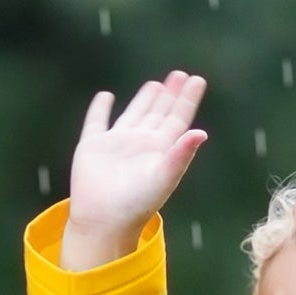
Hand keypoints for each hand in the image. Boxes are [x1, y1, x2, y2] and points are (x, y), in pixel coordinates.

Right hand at [66, 71, 207, 244]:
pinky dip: (100, 108)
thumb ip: (181, 155)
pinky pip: (97, 121)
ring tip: (157, 85)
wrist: (105, 219)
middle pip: (160, 113)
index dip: (187, 100)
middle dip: (170, 95)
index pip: (178, 119)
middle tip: (180, 75)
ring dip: (145, 100)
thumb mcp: (163, 177)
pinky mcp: (93, 146)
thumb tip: (202, 132)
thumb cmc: (137, 203)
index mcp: (160, 150)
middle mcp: (141, 144)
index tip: (197, 80)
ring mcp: (117, 144)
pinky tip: (106, 96)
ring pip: (134, 114)